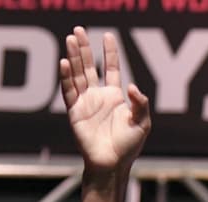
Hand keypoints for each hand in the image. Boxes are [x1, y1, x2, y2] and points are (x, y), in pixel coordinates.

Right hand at [60, 27, 150, 172]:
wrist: (112, 164)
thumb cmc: (128, 147)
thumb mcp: (142, 123)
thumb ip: (141, 104)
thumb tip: (133, 86)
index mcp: (114, 97)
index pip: (110, 69)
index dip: (109, 53)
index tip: (107, 35)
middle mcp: (98, 97)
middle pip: (89, 66)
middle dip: (84, 48)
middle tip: (78, 30)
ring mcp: (85, 103)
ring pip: (77, 75)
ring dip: (73, 57)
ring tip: (70, 39)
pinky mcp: (75, 112)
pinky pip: (69, 91)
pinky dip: (66, 77)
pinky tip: (65, 63)